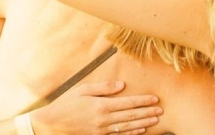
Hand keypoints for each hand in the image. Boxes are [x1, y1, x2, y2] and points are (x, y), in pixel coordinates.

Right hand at [29, 81, 162, 134]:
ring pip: (128, 127)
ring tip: (156, 120)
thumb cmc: (67, 103)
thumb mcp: (83, 89)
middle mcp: (104, 119)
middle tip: (161, 110)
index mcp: (101, 105)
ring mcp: (102, 130)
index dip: (142, 101)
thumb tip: (121, 84)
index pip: (127, 103)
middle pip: (131, 116)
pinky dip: (132, 134)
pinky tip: (141, 131)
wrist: (53, 123)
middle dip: (147, 112)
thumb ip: (103, 87)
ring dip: (143, 123)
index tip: (155, 98)